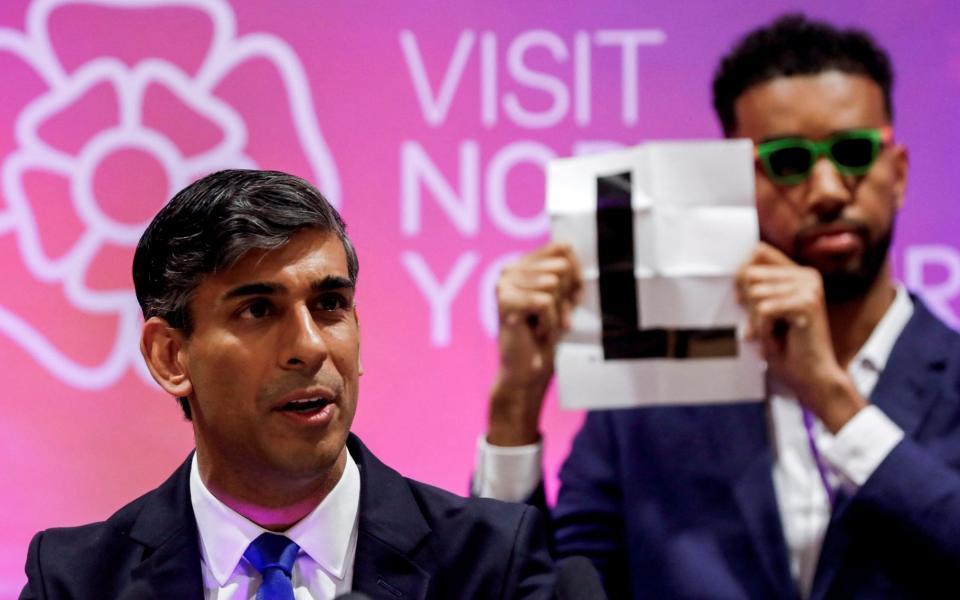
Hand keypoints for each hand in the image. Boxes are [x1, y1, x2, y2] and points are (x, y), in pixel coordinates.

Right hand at [488, 243, 582, 445]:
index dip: (576, 277)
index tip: (570, 301)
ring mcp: (504, 283)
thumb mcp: (564, 299)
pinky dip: (549, 322)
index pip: (563, 249)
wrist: (528, 371)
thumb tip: (568, 247)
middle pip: (561, 267)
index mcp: (524, 264)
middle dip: (565, 297)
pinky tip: (536, 333)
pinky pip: (545, 301)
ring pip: (553, 283)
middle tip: (552, 320)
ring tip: (542, 327)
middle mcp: (510, 269)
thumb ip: (567, 273)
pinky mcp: (505, 301)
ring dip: (556, 313)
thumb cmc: (547, 335)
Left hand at [736, 243, 865, 431]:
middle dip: (746, 303)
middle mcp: (806, 275)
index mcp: (798, 273)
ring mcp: (809, 287)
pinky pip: (763, 309)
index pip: (758, 251)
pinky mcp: (807, 303)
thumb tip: (736, 273)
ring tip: (771, 333)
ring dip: (755, 320)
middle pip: (750, 273)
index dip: (741, 272)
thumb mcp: (764, 311)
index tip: (741, 300)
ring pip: (754, 293)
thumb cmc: (785, 347)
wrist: (810, 376)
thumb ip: (755, 289)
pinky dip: (762, 328)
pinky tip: (775, 338)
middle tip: (761, 325)